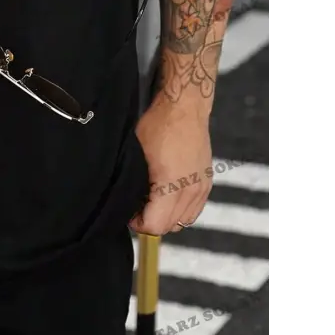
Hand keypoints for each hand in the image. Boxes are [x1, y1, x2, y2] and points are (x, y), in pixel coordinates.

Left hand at [128, 99, 212, 234]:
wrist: (185, 108)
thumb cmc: (158, 125)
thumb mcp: (137, 153)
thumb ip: (134, 182)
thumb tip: (127, 200)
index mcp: (172, 186)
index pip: (156, 225)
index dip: (138, 224)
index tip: (129, 213)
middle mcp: (191, 191)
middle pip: (170, 226)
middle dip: (151, 222)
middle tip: (137, 207)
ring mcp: (202, 188)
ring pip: (184, 221)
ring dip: (167, 217)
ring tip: (152, 202)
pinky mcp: (207, 183)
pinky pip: (194, 210)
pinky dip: (181, 210)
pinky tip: (168, 196)